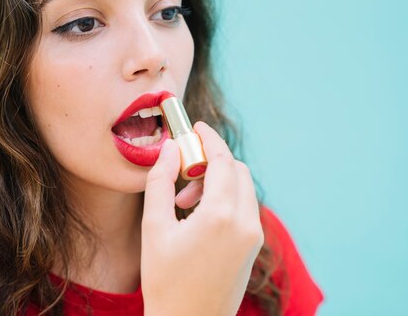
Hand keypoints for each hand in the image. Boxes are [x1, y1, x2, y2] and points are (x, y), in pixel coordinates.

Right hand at [141, 121, 263, 315]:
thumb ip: (160, 181)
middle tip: (183, 169)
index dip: (208, 138)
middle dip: (211, 160)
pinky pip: (244, 207)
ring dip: (217, 181)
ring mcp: (253, 236)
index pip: (222, 160)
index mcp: (221, 215)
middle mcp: (246, 223)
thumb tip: (169, 148)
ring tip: (183, 201)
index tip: (195, 126)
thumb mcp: (154, 227)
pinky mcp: (253, 247)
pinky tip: (198, 216)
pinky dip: (225, 199)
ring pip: (243, 188)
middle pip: (237, 170)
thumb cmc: (165, 281)